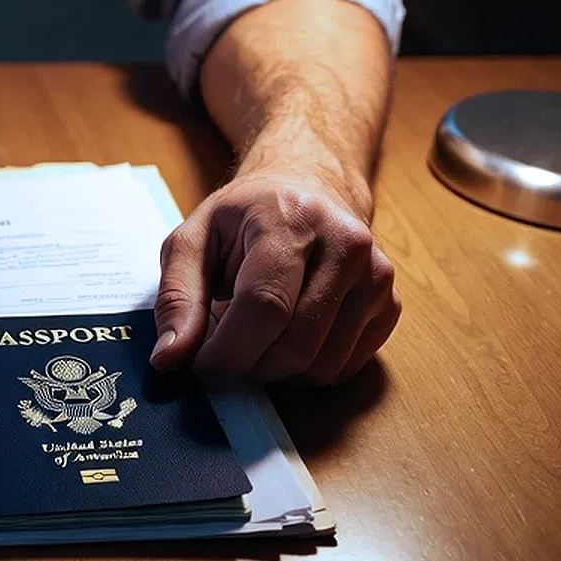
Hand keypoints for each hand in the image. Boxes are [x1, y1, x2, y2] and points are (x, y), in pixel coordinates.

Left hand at [149, 170, 399, 384]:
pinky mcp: (390, 304)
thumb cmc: (245, 217)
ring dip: (276, 372)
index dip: (228, 351)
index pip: (266, 306)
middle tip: (222, 356)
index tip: (200, 366)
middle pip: (295, 345)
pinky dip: (307, 370)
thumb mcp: (193, 239)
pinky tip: (287, 338)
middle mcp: (346, 245)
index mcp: (292, 220)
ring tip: (253, 338)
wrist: (308, 188)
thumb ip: (176, 297)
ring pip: (322, 366)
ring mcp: (377, 277)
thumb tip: (169, 358)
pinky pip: (344, 367)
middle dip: (248, 367)